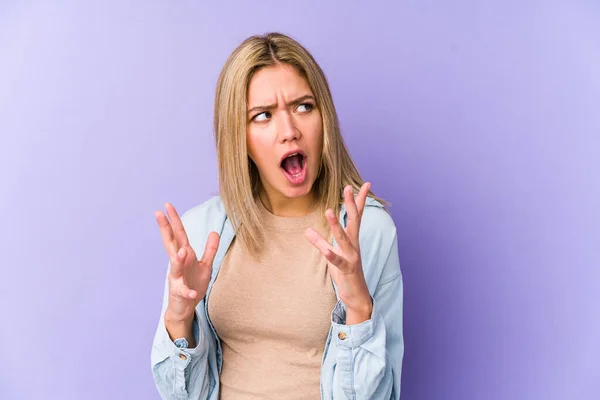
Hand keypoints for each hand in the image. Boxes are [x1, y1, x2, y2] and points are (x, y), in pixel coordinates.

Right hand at [155, 203, 219, 323]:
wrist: (184, 308)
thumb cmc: (193, 283)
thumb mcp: (204, 265)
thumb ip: (209, 249)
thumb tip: (214, 232)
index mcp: (184, 256)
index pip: (178, 235)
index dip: (173, 220)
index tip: (167, 206)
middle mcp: (177, 265)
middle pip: (171, 244)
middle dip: (165, 229)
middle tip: (159, 213)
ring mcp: (177, 279)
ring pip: (175, 267)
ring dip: (178, 260)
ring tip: (182, 251)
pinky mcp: (181, 293)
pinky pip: (185, 292)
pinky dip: (188, 292)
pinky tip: (191, 293)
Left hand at [305, 182, 372, 323]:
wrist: (357, 296)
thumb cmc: (345, 273)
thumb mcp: (331, 255)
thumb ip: (321, 241)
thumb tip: (306, 230)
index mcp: (352, 240)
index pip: (357, 216)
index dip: (359, 200)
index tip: (365, 184)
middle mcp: (354, 245)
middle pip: (354, 221)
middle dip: (351, 204)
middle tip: (348, 187)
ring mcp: (352, 257)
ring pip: (344, 238)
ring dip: (336, 225)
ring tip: (329, 211)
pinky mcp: (347, 270)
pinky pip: (338, 261)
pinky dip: (331, 254)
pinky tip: (324, 249)